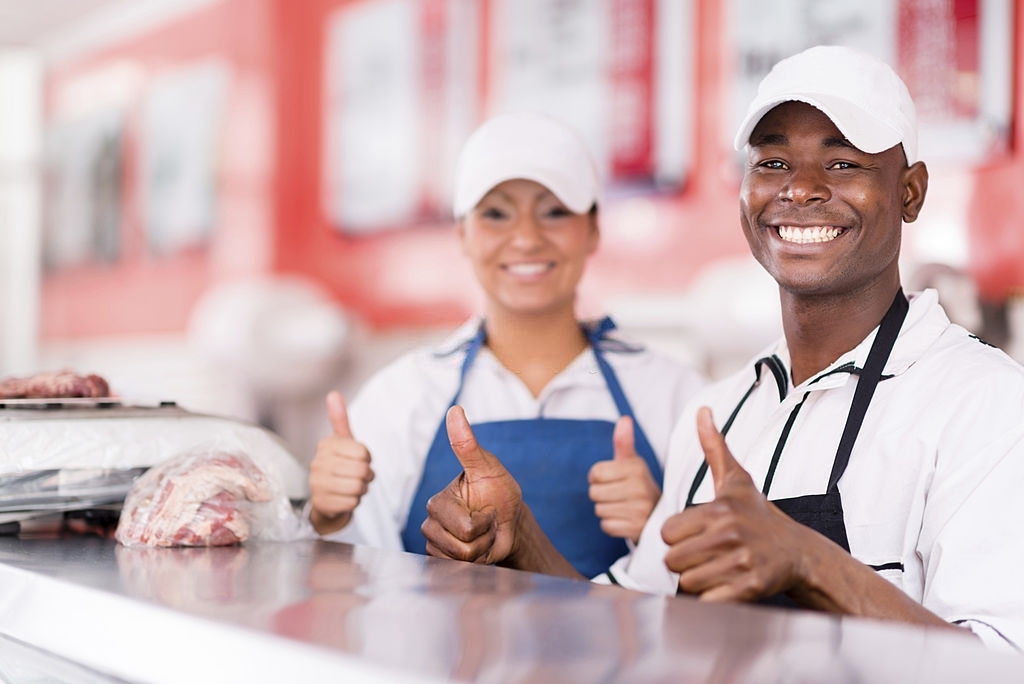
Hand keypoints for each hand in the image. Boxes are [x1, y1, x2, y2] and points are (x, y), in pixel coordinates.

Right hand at [308, 391, 374, 534]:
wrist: (326, 500)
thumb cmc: (339, 466)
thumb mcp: (342, 443)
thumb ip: (339, 420)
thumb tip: (333, 394)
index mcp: (326, 445)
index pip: (364, 453)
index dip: (367, 459)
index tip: (358, 461)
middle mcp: (317, 463)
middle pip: (362, 470)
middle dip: (366, 476)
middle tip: (357, 476)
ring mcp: (317, 484)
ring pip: (358, 487)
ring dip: (361, 490)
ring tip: (351, 487)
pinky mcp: (321, 504)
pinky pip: (352, 503)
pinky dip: (353, 503)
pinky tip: (344, 499)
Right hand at [421, 405, 523, 563]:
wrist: (508, 521)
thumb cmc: (498, 491)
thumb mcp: (487, 467)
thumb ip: (467, 444)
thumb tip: (455, 410)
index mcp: (439, 502)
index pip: (464, 527)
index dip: (486, 522)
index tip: (488, 508)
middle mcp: (432, 522)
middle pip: (461, 546)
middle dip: (484, 537)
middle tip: (487, 522)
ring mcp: (435, 543)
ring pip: (461, 560)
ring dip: (482, 549)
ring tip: (483, 534)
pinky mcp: (441, 560)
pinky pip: (459, 569)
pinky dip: (478, 560)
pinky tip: (478, 547)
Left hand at [588, 416, 660, 541]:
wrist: (661, 516)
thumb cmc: (638, 485)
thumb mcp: (632, 463)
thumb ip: (624, 442)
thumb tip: (624, 419)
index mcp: (636, 468)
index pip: (595, 473)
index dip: (598, 477)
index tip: (612, 480)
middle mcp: (640, 487)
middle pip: (594, 493)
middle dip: (601, 495)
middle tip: (618, 495)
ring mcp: (640, 510)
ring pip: (599, 510)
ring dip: (607, 510)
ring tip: (623, 507)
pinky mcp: (637, 529)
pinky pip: (607, 526)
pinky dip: (612, 525)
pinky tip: (625, 520)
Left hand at [661, 407, 802, 601]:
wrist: (798, 551)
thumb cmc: (757, 514)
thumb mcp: (736, 479)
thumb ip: (714, 447)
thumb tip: (702, 411)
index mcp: (719, 510)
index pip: (666, 532)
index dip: (676, 536)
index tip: (694, 533)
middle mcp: (730, 535)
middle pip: (673, 560)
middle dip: (684, 560)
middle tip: (704, 554)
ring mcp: (742, 563)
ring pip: (688, 582)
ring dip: (697, 580)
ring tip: (716, 567)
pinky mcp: (751, 588)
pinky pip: (707, 601)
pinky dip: (711, 598)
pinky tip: (725, 584)